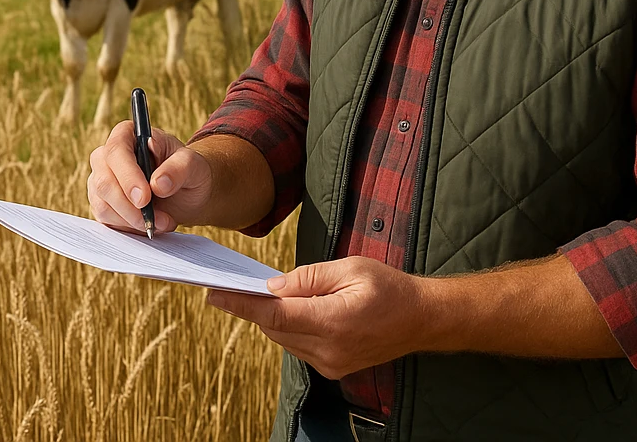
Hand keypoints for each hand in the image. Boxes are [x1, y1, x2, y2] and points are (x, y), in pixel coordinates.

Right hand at [87, 121, 214, 234]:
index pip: (116, 151)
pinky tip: (150, 224)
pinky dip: (129, 227)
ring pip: (103, 205)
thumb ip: (179, 168)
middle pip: (104, 181)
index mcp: (127, 134)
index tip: (144, 198)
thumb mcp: (193, 165)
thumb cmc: (188, 170)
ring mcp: (102, 181)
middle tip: (156, 219)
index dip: (128, 176)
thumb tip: (158, 183)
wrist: (187, 193)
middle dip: (130, 206)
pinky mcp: (103, 205)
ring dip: (133, 220)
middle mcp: (108, 156)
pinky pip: (107, 220)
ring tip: (162, 221)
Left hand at [206, 257, 420, 379]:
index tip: (216, 295)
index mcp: (333, 321)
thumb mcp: (349, 268)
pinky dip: (289, 327)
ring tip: (262, 293)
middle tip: (232, 286)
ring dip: (272, 317)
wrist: (421, 318)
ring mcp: (331, 364)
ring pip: (285, 339)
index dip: (243, 305)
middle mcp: (329, 350)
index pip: (276, 315)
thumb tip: (273, 287)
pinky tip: (290, 308)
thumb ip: (308, 278)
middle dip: (253, 307)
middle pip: (276, 329)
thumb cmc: (388, 286)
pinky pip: (299, 346)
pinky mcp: (334, 368)